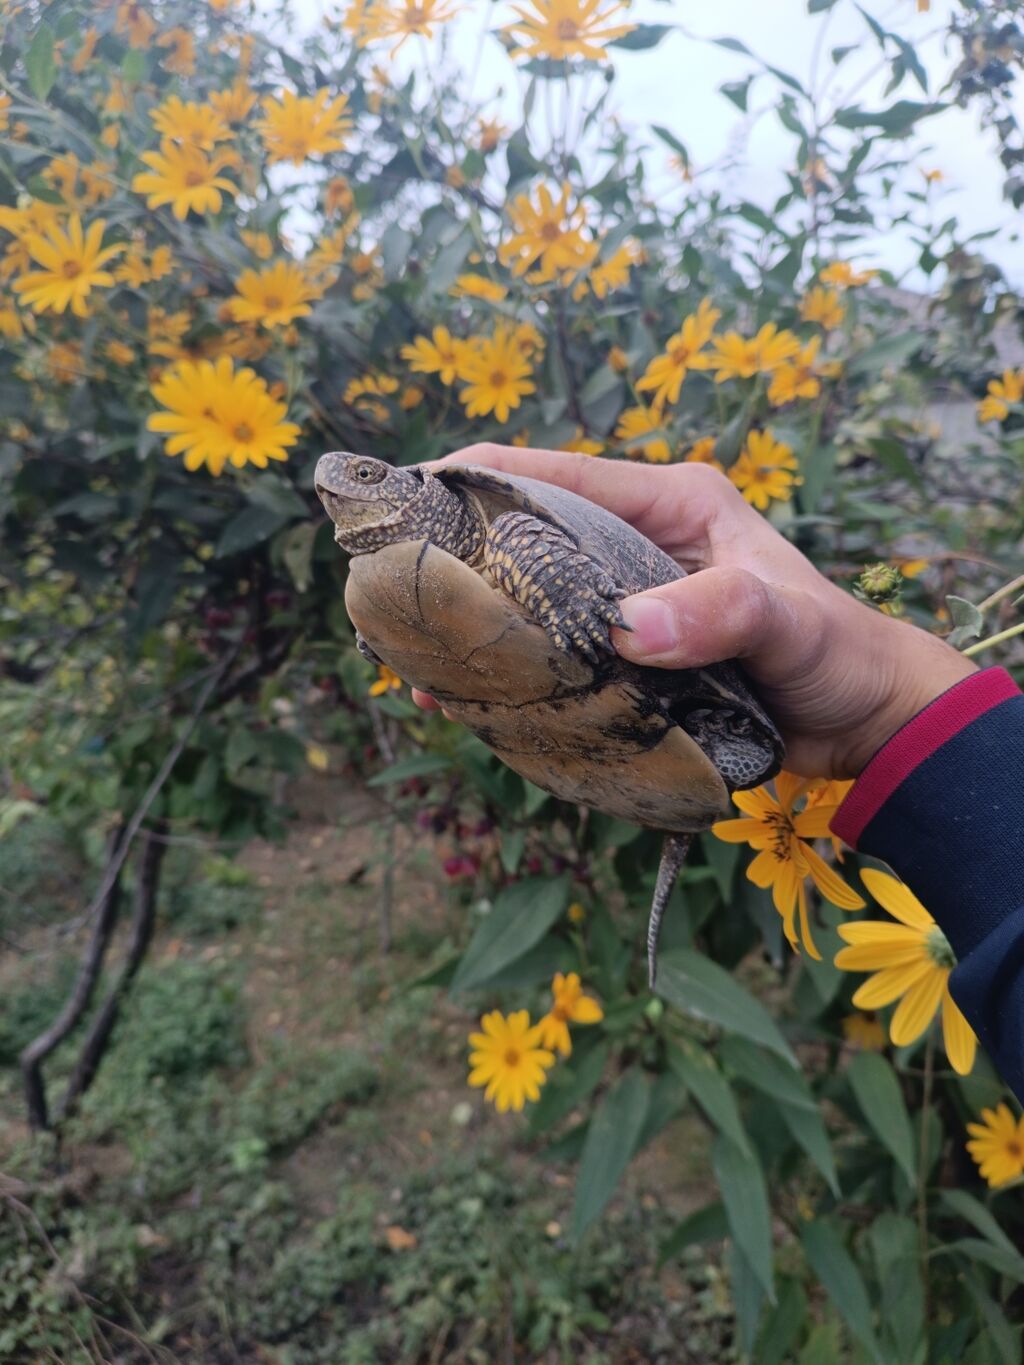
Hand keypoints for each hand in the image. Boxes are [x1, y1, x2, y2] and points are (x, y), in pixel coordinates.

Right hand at [411, 444, 976, 778]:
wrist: (860, 718)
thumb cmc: (834, 649)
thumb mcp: (785, 620)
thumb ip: (718, 613)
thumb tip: (629, 630)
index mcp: (668, 502)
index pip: (555, 474)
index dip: (479, 479)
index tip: (410, 495)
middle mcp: (635, 543)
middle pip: (525, 533)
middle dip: (459, 553)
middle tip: (391, 582)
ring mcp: (624, 602)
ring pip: (526, 597)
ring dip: (474, 619)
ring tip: (409, 647)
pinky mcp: (621, 657)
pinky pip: (548, 653)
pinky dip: (508, 670)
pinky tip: (463, 695)